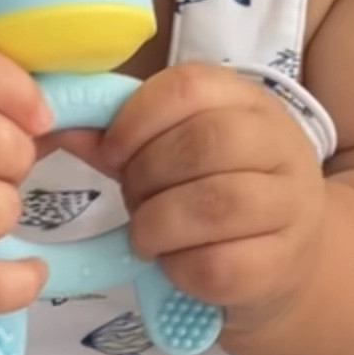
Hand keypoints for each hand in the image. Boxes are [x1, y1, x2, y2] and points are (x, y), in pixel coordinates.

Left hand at [99, 63, 325, 334]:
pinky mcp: (281, 265)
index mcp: (248, 102)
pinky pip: (219, 264)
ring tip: (144, 235)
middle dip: (146, 175)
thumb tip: (63, 128)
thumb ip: (126, 139)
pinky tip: (172, 263)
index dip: (135, 120)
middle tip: (131, 198)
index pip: (188, 87)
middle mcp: (280, 145)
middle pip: (205, 143)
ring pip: (214, 204)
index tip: (111, 153)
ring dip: (157, 223)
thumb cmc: (219, 193)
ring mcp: (290, 206)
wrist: (288, 256)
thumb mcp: (180, 150)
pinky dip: (178, 267)